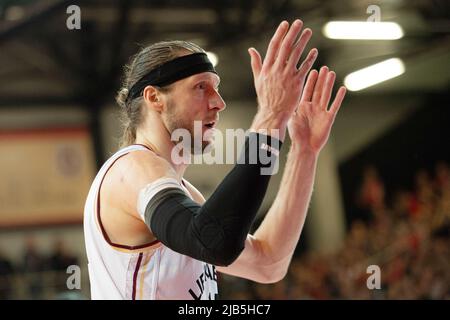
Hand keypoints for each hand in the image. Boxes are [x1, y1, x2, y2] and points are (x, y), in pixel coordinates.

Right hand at [248, 20, 317, 139]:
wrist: (273, 113)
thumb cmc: (265, 97)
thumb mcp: (258, 79)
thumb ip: (256, 63)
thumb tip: (251, 50)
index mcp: (266, 68)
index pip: (273, 46)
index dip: (280, 34)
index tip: (285, 24)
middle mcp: (276, 69)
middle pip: (285, 46)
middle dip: (292, 33)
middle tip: (298, 22)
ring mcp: (286, 75)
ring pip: (296, 54)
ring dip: (303, 41)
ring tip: (308, 32)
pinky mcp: (296, 82)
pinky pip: (305, 67)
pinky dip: (310, 58)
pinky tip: (315, 51)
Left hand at [288, 66, 345, 152]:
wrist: (304, 147)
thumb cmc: (296, 135)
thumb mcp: (291, 118)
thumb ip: (289, 107)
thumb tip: (280, 96)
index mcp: (303, 106)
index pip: (307, 90)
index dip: (310, 81)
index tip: (312, 70)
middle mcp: (313, 107)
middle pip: (318, 90)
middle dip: (320, 79)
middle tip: (323, 67)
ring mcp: (321, 112)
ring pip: (326, 95)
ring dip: (329, 85)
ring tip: (331, 73)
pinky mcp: (329, 118)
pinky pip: (334, 106)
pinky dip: (338, 98)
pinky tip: (342, 89)